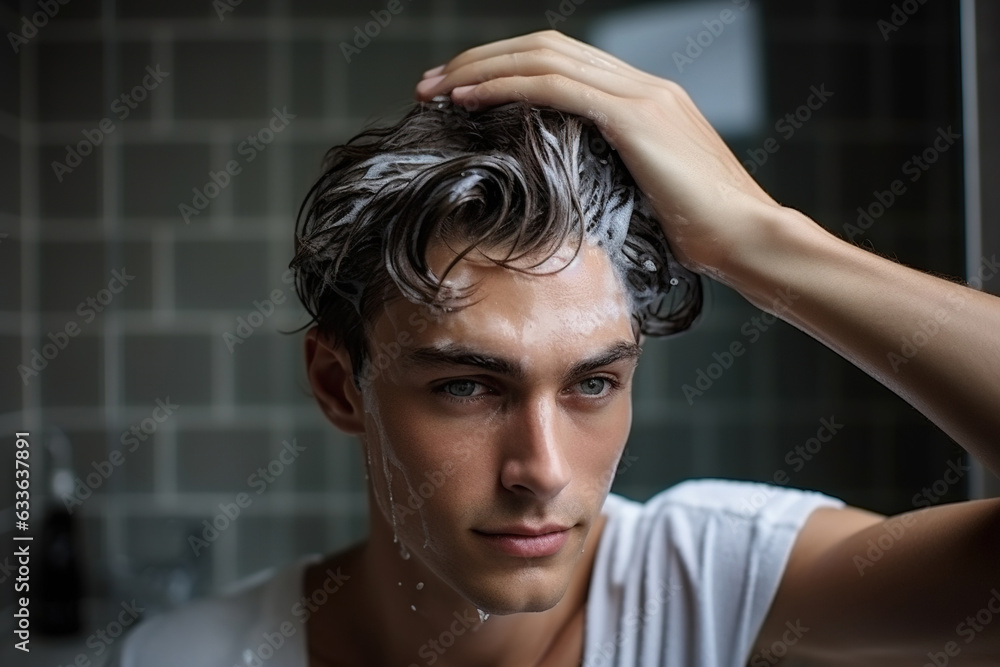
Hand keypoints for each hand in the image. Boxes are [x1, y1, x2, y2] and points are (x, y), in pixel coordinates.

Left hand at [413, 29, 788, 276]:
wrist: (748, 238)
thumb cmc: (703, 234)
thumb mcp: (646, 197)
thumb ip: (612, 178)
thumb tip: (569, 196)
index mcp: (643, 100)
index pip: (561, 63)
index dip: (505, 69)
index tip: (460, 94)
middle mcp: (641, 85)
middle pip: (544, 48)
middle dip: (480, 60)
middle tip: (430, 85)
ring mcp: (640, 95)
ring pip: (544, 57)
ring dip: (480, 69)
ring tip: (436, 89)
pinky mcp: (635, 116)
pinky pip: (557, 86)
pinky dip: (507, 86)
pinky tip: (469, 100)